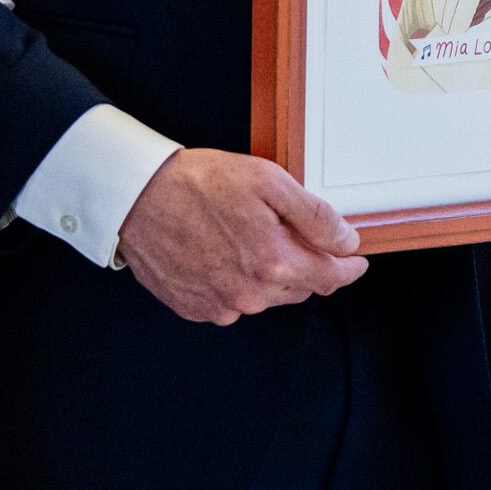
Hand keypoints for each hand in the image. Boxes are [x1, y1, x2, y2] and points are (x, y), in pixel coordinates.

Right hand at [117, 148, 365, 324]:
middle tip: (288, 230)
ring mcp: (220, 306)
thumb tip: (345, 241)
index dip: (348, 266)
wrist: (135, 197)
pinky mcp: (195, 308)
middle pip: (300, 288)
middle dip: (304, 263)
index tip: (355, 259)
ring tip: (244, 235)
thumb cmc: (197, 184)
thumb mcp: (267, 181)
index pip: (330, 278)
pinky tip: (220, 252)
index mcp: (272, 263)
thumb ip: (314, 215)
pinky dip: (236, 281)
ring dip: (269, 274)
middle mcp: (249, 295)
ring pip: (266, 297)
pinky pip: (231, 301)